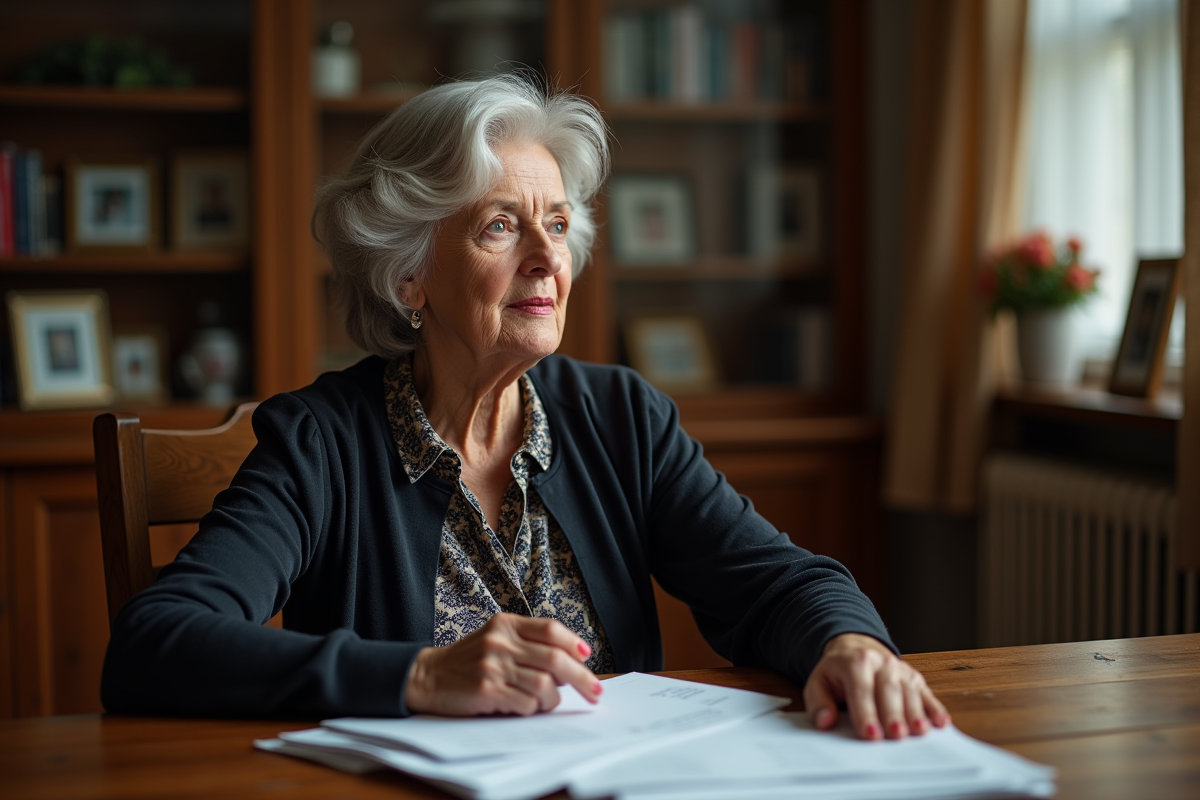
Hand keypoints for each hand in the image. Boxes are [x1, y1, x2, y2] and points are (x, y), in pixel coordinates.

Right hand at [404, 613, 601, 715]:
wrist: (428, 677)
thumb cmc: (468, 661)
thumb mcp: (496, 639)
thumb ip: (527, 643)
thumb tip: (571, 661)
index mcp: (506, 624)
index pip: (551, 629)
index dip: (574, 644)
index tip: (588, 658)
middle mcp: (500, 642)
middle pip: (555, 659)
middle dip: (582, 678)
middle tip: (595, 693)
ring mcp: (493, 666)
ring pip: (545, 685)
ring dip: (552, 699)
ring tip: (546, 703)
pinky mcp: (486, 690)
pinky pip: (526, 704)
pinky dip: (532, 709)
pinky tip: (523, 707)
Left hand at [803, 633, 949, 739]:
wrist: (856, 648)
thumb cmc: (837, 672)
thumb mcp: (818, 682)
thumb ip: (818, 703)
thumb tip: (825, 722)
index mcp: (854, 663)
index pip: (861, 690)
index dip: (866, 713)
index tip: (870, 734)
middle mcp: (881, 663)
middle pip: (889, 691)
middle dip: (893, 714)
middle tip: (896, 735)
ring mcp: (900, 669)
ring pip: (910, 692)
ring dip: (916, 713)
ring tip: (919, 732)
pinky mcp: (915, 678)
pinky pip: (926, 693)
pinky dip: (935, 708)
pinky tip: (941, 722)